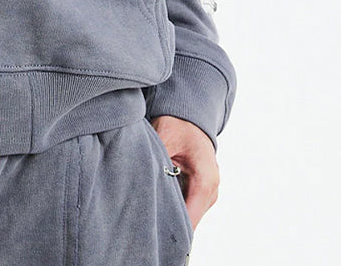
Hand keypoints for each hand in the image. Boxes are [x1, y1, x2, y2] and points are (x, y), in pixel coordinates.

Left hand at [150, 114, 219, 231]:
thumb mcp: (164, 139)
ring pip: (188, 215)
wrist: (190, 116)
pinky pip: (187, 205)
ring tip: (148, 209)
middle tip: (143, 223)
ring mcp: (208, 192)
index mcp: (205, 181)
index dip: (170, 229)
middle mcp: (211, 191)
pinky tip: (156, 199)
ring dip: (170, 213)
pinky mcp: (201, 190)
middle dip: (167, 222)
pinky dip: (173, 204)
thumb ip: (156, 160)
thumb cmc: (178, 124)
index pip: (189, 219)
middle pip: (189, 220)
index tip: (153, 234)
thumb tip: (139, 177)